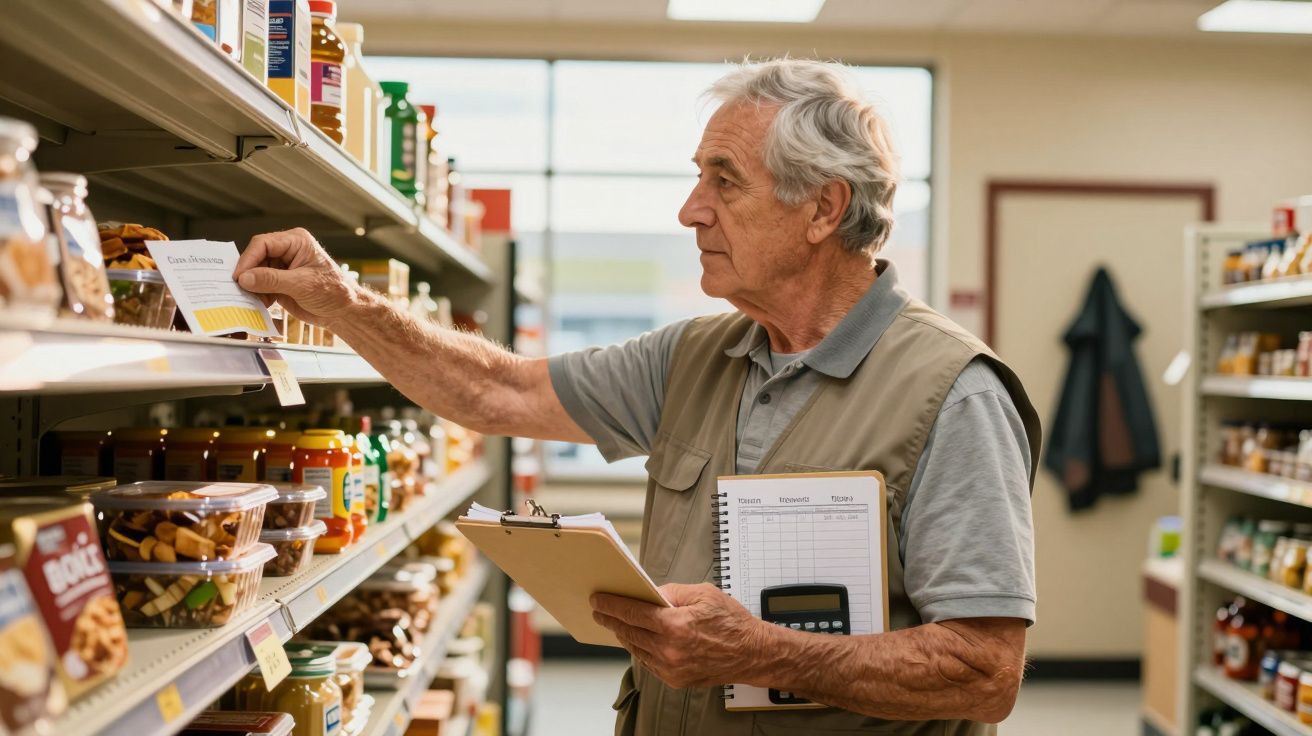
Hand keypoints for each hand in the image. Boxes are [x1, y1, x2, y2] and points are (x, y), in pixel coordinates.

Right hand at [233, 228, 357, 326]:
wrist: (344, 312)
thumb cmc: (333, 292)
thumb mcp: (301, 285)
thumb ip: (271, 280)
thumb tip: (245, 278)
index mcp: (296, 241)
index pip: (263, 243)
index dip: (248, 259)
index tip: (239, 276)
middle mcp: (288, 250)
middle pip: (256, 257)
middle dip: (248, 274)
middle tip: (239, 289)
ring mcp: (283, 267)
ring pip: (256, 272)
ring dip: (252, 287)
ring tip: (252, 299)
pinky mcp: (280, 282)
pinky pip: (260, 285)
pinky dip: (258, 295)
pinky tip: (261, 304)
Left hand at [591, 583, 772, 688]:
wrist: (752, 653)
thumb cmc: (732, 623)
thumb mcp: (703, 594)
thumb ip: (672, 592)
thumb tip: (650, 593)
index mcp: (675, 625)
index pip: (633, 613)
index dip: (612, 605)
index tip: (598, 600)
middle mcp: (670, 649)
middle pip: (630, 632)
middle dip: (612, 620)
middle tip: (600, 611)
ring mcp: (671, 667)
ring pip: (636, 649)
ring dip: (624, 635)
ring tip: (617, 624)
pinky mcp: (675, 679)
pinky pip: (649, 663)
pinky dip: (640, 650)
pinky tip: (637, 640)